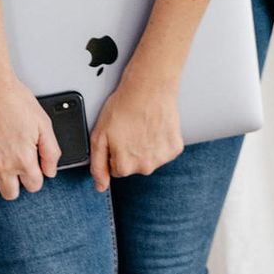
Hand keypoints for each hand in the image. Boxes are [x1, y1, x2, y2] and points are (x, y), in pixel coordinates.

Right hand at [0, 73, 59, 203]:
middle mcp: (3, 166)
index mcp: (24, 158)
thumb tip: (51, 171)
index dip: (35, 178)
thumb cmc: (14, 100)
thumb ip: (51, 150)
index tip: (33, 171)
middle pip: (11, 193)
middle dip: (16, 185)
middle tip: (14, 172)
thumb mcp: (44, 123)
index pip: (34, 185)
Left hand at [89, 71, 185, 191]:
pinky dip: (161, 141)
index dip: (115, 151)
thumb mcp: (99, 135)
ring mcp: (162, 158)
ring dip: (146, 147)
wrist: (150, 87)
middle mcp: (145, 167)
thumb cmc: (124, 106)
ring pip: (150, 158)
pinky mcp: (175, 147)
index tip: (118, 136)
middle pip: (134, 166)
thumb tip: (100, 186)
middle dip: (131, 151)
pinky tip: (155, 126)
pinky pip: (165, 150)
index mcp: (124, 167)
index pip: (116, 169)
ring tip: (143, 125)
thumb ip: (98, 165)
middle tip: (130, 129)